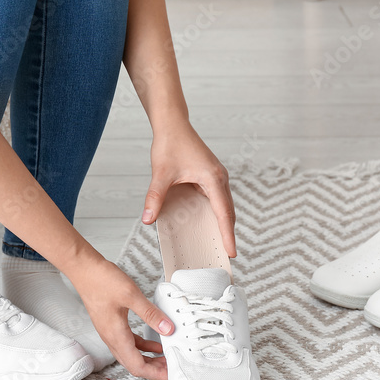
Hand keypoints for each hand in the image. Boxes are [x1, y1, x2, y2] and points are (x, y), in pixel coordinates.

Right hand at [68, 257, 172, 379]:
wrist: (84, 270)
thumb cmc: (100, 281)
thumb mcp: (131, 295)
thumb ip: (151, 314)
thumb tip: (167, 329)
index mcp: (116, 336)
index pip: (137, 366)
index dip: (155, 374)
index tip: (169, 375)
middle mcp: (111, 338)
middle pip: (134, 364)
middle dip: (154, 370)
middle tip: (172, 369)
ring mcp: (110, 332)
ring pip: (132, 355)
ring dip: (149, 359)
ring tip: (166, 359)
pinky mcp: (111, 324)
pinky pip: (129, 342)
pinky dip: (143, 346)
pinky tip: (155, 343)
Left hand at [142, 120, 235, 256]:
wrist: (172, 125)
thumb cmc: (169, 144)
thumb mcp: (160, 174)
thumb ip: (155, 198)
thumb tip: (147, 219)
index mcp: (213, 178)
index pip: (224, 212)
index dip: (227, 234)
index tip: (231, 252)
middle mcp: (220, 178)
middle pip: (228, 211)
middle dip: (228, 233)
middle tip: (227, 255)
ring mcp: (217, 176)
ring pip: (224, 205)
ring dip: (223, 222)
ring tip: (220, 243)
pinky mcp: (210, 175)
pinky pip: (217, 199)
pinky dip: (216, 212)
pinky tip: (207, 223)